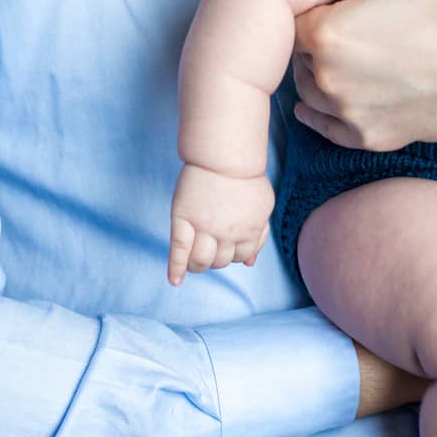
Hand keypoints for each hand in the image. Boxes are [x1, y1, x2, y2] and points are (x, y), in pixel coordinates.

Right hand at [168, 163, 273, 286]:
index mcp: (249, 231)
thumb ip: (259, 234)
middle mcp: (227, 234)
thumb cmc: (244, 178)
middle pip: (220, 262)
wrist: (223, 155)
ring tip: (195, 258)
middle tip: (210, 243)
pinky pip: (179, 252)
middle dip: (216, 257)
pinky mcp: (184, 221)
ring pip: (201, 261)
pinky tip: (174, 281)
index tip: (226, 244)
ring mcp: (205, 228)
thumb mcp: (262, 207)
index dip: (233, 253)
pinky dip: (176, 269)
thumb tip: (250, 262)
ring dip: (199, 264)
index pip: (240, 257)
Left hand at [293, 0, 436, 149]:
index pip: (292, 13)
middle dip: (314, 35)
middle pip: (297, 52)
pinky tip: (323, 99)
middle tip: (352, 19)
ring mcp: (350, 115)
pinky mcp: (374, 139)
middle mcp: (329, 79)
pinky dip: (322, 111)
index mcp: (327, 32)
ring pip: (308, 90)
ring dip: (318, 70)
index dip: (314, 1)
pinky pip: (326, 128)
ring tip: (352, 51)